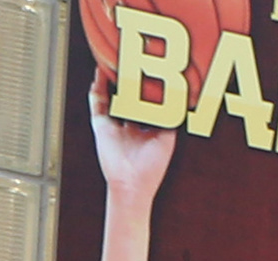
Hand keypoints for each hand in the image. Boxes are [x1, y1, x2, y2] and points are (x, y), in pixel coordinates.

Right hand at [88, 69, 174, 203]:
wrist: (133, 184)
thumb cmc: (152, 167)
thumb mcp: (169, 136)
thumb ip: (171, 116)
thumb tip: (180, 96)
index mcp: (144, 129)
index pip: (146, 102)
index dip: (149, 87)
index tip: (156, 69)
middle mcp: (128, 126)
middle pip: (129, 96)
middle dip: (131, 79)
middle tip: (136, 59)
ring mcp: (114, 126)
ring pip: (112, 96)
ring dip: (113, 79)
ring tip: (116, 59)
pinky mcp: (102, 127)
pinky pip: (97, 104)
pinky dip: (97, 89)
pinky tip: (99, 73)